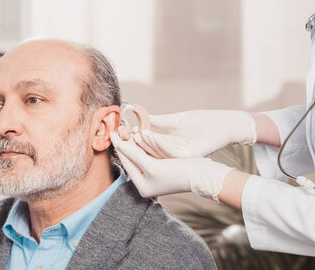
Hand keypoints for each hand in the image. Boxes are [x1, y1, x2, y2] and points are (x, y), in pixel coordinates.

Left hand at [111, 131, 232, 199]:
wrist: (203, 174)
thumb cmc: (178, 174)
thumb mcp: (152, 165)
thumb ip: (134, 155)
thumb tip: (119, 144)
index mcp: (142, 186)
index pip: (127, 163)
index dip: (119, 147)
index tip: (112, 133)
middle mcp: (147, 182)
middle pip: (133, 159)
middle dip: (126, 144)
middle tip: (118, 128)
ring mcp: (156, 175)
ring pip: (141, 154)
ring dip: (135, 142)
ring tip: (128, 128)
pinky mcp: (164, 167)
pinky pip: (150, 153)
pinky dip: (145, 143)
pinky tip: (141, 133)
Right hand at [133, 110, 255, 158]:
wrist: (226, 124)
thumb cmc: (203, 121)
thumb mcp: (177, 120)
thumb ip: (159, 121)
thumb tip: (141, 118)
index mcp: (170, 150)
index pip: (147, 149)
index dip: (134, 141)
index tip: (121, 132)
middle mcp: (174, 157)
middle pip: (149, 154)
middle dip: (133, 145)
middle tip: (120, 136)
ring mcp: (181, 158)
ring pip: (157, 153)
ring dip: (143, 144)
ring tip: (132, 134)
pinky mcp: (188, 155)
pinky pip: (169, 150)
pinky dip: (157, 143)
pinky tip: (147, 134)